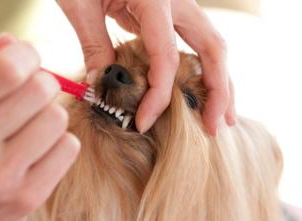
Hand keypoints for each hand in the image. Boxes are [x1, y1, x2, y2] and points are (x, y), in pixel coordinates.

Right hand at [0, 34, 79, 220]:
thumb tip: (15, 43)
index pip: (9, 68)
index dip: (28, 56)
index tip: (27, 63)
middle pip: (42, 90)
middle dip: (42, 85)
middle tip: (32, 97)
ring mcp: (1, 176)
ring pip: (58, 118)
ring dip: (50, 118)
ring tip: (31, 129)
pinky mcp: (26, 198)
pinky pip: (68, 148)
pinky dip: (59, 144)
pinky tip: (39, 152)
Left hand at [56, 0, 235, 134]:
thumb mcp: (80, 4)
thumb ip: (94, 44)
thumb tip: (102, 85)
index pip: (167, 56)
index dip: (159, 95)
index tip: (143, 122)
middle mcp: (177, 0)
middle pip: (213, 48)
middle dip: (219, 91)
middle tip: (215, 127)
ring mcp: (178, 6)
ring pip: (212, 46)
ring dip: (220, 82)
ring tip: (221, 117)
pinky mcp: (170, 13)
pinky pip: (195, 44)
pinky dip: (202, 70)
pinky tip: (200, 91)